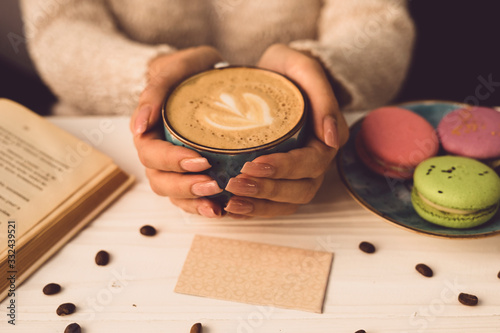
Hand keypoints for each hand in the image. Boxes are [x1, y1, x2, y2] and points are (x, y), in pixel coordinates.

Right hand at [130, 46, 225, 217]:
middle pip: (160, 180)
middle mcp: (157, 153)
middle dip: (185, 186)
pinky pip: (189, 197)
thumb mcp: (176, 68)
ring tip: (217, 206)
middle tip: (214, 184)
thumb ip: (156, 90)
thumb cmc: (189, 71)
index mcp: (149, 131)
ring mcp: (173, 166)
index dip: (172, 161)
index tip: (201, 159)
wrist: (205, 76)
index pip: (151, 154)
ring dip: (193, 202)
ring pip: (173, 194)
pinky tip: (222, 209)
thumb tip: (137, 127)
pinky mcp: (190, 174)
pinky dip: (202, 206)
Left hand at [224, 44, 348, 217]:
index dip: (283, 169)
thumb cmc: (286, 71)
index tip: (252, 164)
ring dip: (258, 206)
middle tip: (234, 184)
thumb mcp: (303, 68)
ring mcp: (296, 175)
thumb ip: (322, 95)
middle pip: (299, 190)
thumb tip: (331, 138)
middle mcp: (313, 163)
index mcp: (323, 140)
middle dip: (266, 191)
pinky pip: (270, 204)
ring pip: (285, 203)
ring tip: (230, 202)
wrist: (270, 76)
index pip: (310, 164)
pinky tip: (228, 209)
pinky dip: (251, 210)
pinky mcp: (278, 179)